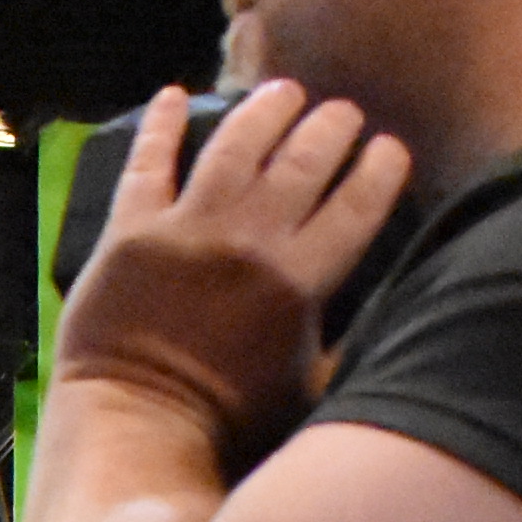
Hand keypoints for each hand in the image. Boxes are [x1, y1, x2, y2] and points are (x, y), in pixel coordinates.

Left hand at [55, 81, 408, 470]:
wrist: (136, 429)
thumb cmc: (228, 423)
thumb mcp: (307, 388)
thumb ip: (345, 342)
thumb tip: (383, 313)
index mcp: (302, 277)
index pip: (359, 201)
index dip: (381, 168)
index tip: (389, 149)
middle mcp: (251, 237)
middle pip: (305, 158)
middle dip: (332, 126)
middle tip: (342, 113)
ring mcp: (188, 226)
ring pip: (237, 142)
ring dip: (266, 109)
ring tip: (283, 92)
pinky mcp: (132, 228)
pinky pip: (149, 160)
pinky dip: (161, 124)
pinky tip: (173, 96)